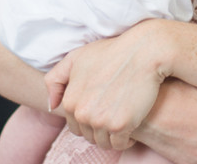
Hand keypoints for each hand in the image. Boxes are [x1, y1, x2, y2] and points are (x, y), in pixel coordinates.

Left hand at [46, 26, 169, 151]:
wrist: (145, 51)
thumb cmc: (113, 51)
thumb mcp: (77, 57)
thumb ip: (56, 80)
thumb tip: (51, 105)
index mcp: (70, 101)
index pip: (75, 126)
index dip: (90, 119)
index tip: (103, 109)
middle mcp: (82, 114)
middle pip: (89, 136)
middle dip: (100, 129)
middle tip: (115, 113)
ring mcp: (101, 121)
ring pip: (104, 142)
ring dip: (113, 136)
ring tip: (123, 120)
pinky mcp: (120, 125)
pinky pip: (120, 144)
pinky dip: (126, 140)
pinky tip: (133, 126)